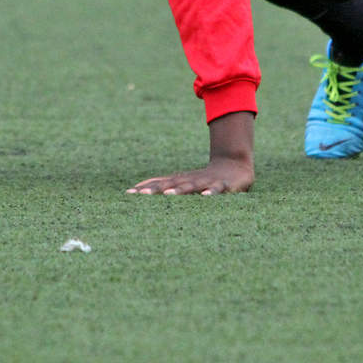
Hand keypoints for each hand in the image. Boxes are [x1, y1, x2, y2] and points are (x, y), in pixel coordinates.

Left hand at [127, 110, 254, 195]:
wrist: (234, 165)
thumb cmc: (203, 178)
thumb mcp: (182, 181)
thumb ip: (163, 184)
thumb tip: (137, 188)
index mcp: (180, 181)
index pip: (159, 184)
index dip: (144, 188)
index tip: (128, 194)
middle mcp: (190, 180)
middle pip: (171, 185)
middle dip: (156, 190)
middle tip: (141, 195)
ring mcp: (206, 182)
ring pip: (191, 187)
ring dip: (180, 191)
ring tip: (168, 195)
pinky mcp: (224, 186)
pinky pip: (217, 190)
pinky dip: (210, 193)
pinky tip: (205, 198)